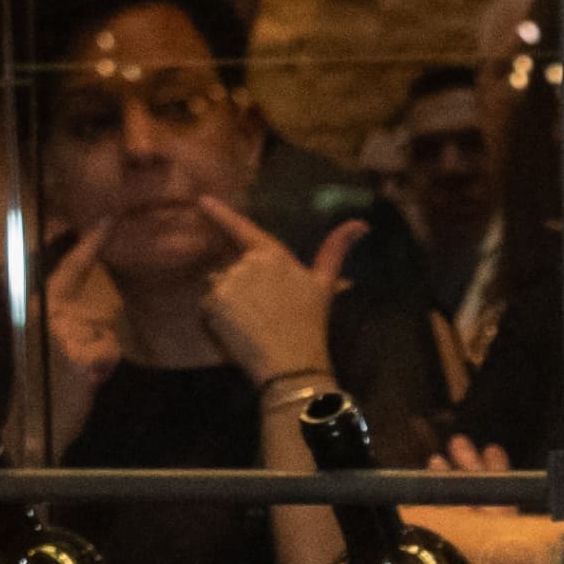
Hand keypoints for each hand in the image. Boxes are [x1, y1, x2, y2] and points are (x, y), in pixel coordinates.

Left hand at [199, 206, 365, 396]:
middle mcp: (246, 264)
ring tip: (251, 326)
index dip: (220, 213)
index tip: (201, 200)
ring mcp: (227, 284)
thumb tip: (361, 223)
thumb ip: (335, 250)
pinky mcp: (213, 306)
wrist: (292, 364)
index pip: (242, 228)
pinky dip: (217, 321)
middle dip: (241, 286)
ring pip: (220, 289)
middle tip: (263, 314)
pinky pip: (208, 309)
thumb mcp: (324, 285)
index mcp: (272, 255)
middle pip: (232, 268)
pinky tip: (237, 334)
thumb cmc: (311, 324)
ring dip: (229, 304)